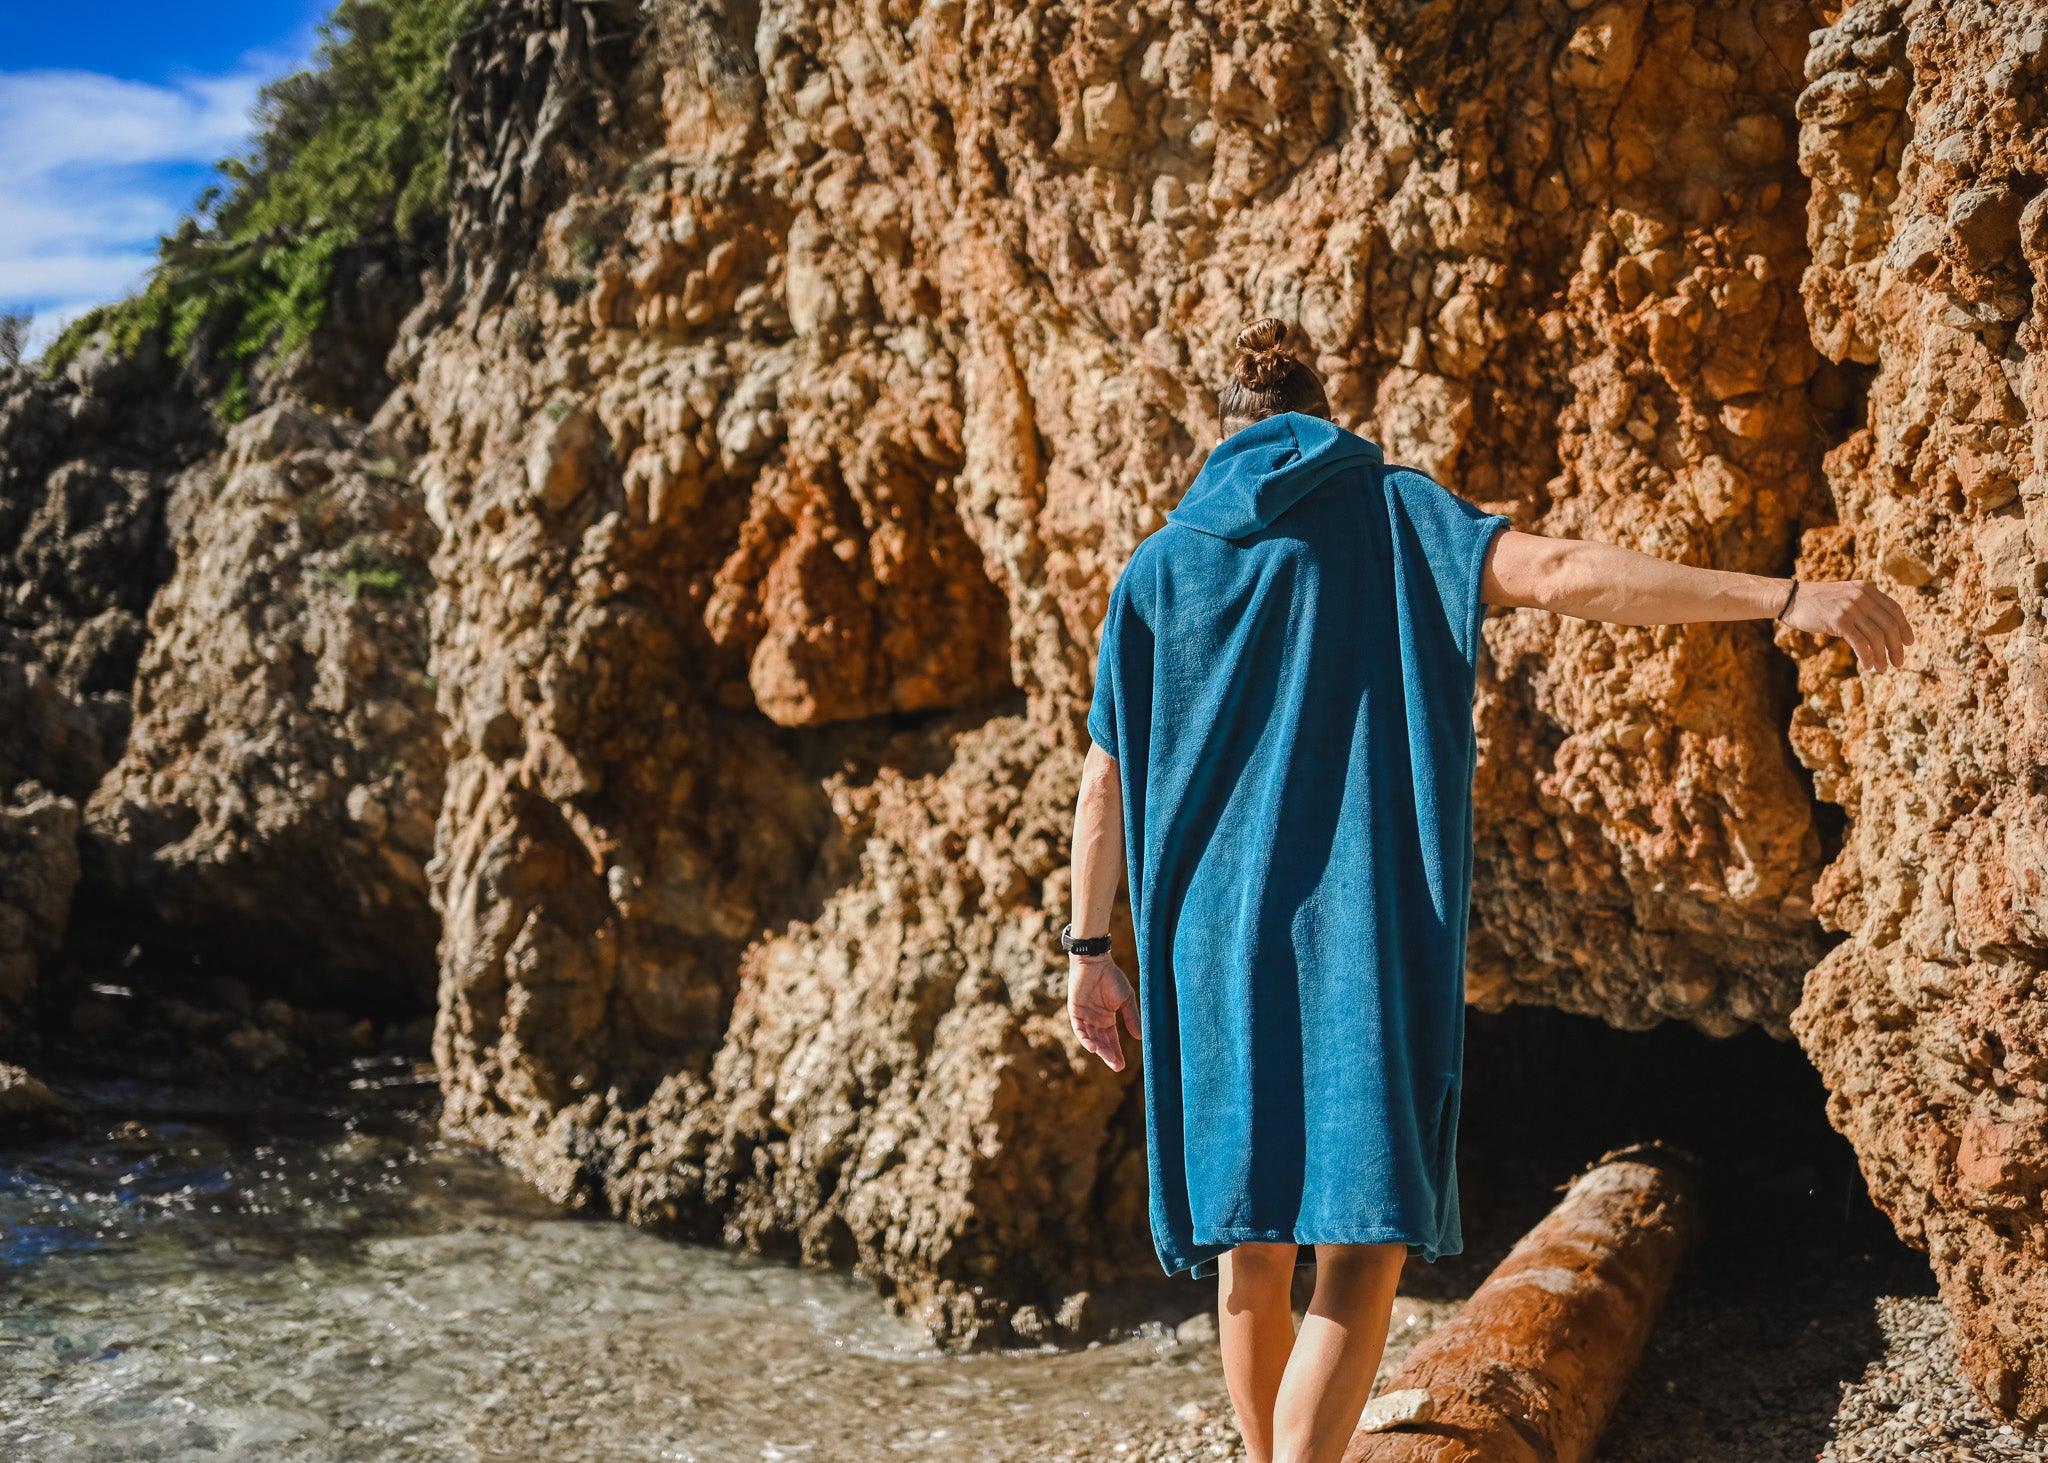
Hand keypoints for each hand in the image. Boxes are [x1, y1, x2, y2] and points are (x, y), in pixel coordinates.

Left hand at [1068, 954, 1140, 1072]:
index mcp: (1107, 1019)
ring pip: (1091, 1038)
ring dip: (1099, 1049)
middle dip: (1109, 1054)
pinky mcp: (1075, 1011)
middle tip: (1117, 1066)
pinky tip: (1093, 1048)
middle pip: (1101, 1042)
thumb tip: (1140, 1037)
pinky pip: (1079, 1029)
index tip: (1121, 1065)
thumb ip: (1131, 1017)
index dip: (1116, 1052)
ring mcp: (1084, 1017)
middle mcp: (1095, 1020)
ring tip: (1108, 1058)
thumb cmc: (1111, 977)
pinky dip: (1085, 1039)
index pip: (1111, 1040)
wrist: (1095, 961)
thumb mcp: (1126, 999)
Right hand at [1781, 578, 1912, 670]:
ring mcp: (1850, 608)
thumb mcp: (1845, 596)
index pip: (1894, 609)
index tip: (1908, 643)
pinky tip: (1867, 666)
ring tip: (1881, 669)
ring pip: (1876, 636)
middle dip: (1896, 647)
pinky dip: (1867, 657)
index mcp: (1866, 589)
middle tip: (1898, 663)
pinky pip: (1860, 642)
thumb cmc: (1817, 602)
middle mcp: (1862, 596)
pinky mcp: (1839, 620)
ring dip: (1881, 656)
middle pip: (1889, 625)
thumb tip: (1882, 628)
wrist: (1791, 599)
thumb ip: (1863, 605)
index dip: (1904, 628)